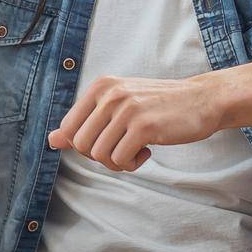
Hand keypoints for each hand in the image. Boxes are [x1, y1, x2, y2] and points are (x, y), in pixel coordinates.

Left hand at [47, 75, 222, 171]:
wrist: (201, 100)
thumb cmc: (157, 106)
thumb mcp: (118, 106)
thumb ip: (85, 122)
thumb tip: (51, 140)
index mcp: (100, 87)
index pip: (68, 128)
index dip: (84, 145)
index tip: (107, 141)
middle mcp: (110, 94)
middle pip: (80, 144)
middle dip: (99, 156)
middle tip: (121, 149)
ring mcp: (126, 109)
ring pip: (99, 154)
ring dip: (116, 162)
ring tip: (134, 150)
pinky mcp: (143, 126)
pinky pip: (120, 160)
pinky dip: (131, 164)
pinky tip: (147, 151)